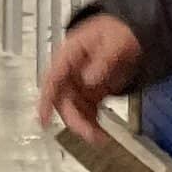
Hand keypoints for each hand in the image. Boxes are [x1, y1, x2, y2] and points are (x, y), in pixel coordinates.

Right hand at [37, 13, 144, 141]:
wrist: (129, 33)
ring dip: (84, 126)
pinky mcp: (90, 93)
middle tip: (90, 134)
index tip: (42, 120)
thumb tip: (88, 79)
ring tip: (100, 138)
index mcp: (69, 55)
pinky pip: (86, 112)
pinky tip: (101, 134)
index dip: (45, 100)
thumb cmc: (118, 32)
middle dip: (74, 120)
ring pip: (73, 110)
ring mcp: (80, 84)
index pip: (52, 78)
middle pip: (63, 100)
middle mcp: (70, 72)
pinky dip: (92, 124)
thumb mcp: (115, 42)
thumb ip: (103, 60)